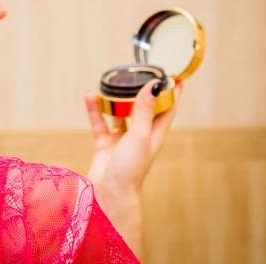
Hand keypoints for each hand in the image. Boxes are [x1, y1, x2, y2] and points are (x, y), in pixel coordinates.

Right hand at [84, 79, 182, 201]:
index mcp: (155, 134)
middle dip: (143, 91)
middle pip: (144, 108)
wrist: (109, 193)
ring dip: (117, 99)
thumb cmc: (130, 168)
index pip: (168, 108)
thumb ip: (144, 110)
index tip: (175, 74)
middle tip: (140, 72)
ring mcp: (122, 139)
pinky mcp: (105, 144)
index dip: (173, 92)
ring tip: (114, 82)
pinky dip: (95, 109)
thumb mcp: (140, 135)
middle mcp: (140, 135)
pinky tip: (90, 96)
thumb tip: (154, 85)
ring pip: (120, 113)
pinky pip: (100, 122)